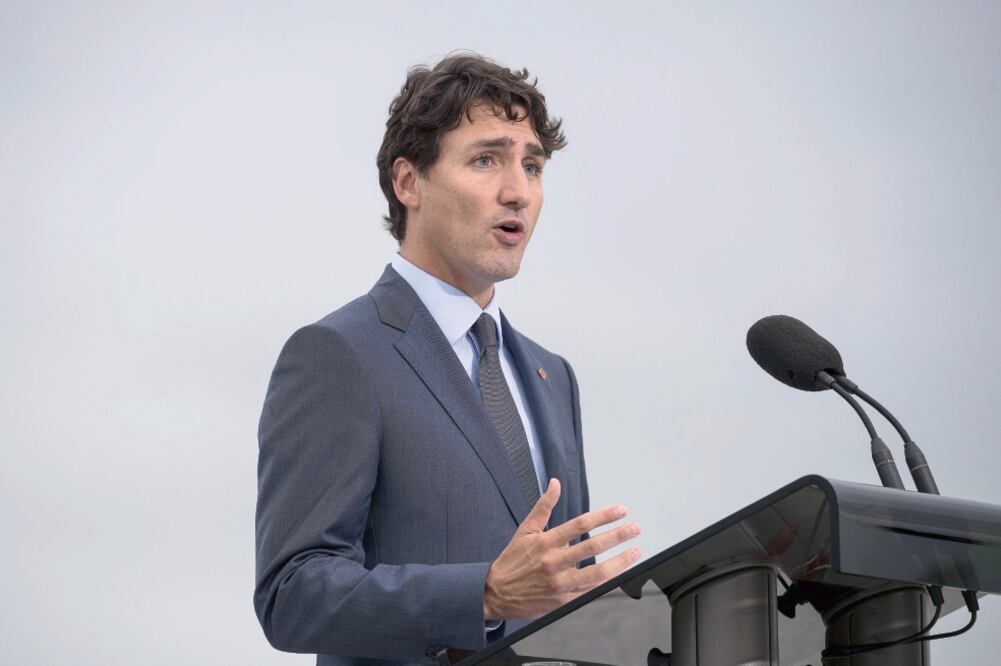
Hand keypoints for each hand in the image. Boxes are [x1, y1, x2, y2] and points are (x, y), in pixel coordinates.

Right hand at [482, 478, 641, 619]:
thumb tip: (555, 484)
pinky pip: (590, 591)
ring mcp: (560, 584)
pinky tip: (620, 574)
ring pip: (597, 573)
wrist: (496, 594)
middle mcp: (554, 562)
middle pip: (593, 547)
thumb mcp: (524, 530)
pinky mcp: (563, 601)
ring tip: (635, 551)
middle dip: (618, 536)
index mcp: (545, 542)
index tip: (620, 510)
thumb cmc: (512, 560)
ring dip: (620, 561)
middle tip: (634, 528)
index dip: (603, 516)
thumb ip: (543, 506)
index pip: (580, 525)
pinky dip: (607, 583)